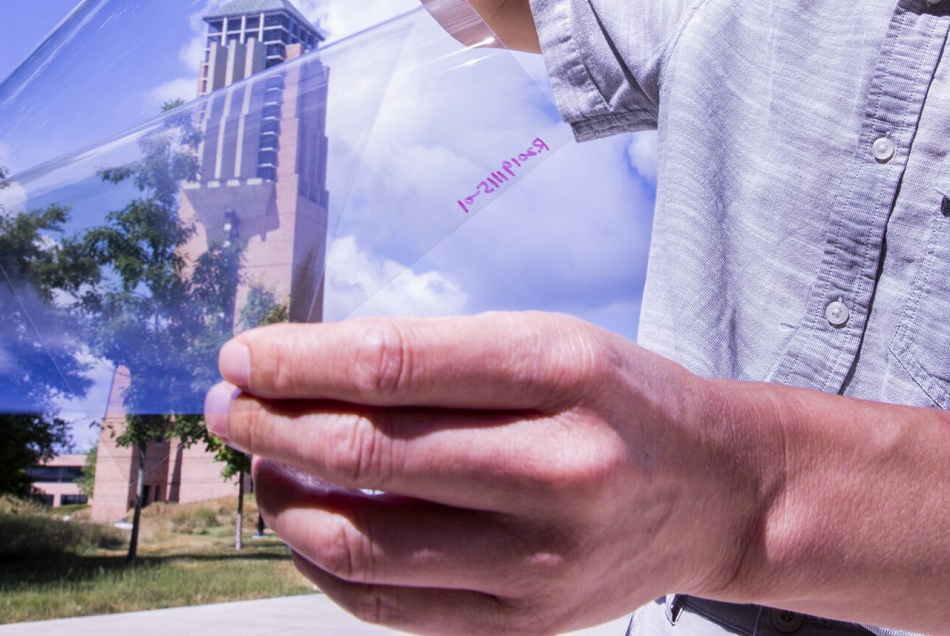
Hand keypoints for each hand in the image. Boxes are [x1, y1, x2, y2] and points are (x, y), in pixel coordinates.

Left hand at [203, 312, 771, 635]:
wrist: (718, 492)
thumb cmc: (620, 402)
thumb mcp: (549, 342)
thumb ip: (437, 355)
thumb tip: (302, 372)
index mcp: (561, 373)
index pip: (393, 366)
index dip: (296, 362)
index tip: (242, 354)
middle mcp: (555, 470)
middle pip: (367, 455)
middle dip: (272, 426)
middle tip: (230, 405)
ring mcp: (538, 563)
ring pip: (361, 544)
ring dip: (284, 500)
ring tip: (263, 465)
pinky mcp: (522, 627)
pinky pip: (388, 606)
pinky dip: (324, 565)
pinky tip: (309, 526)